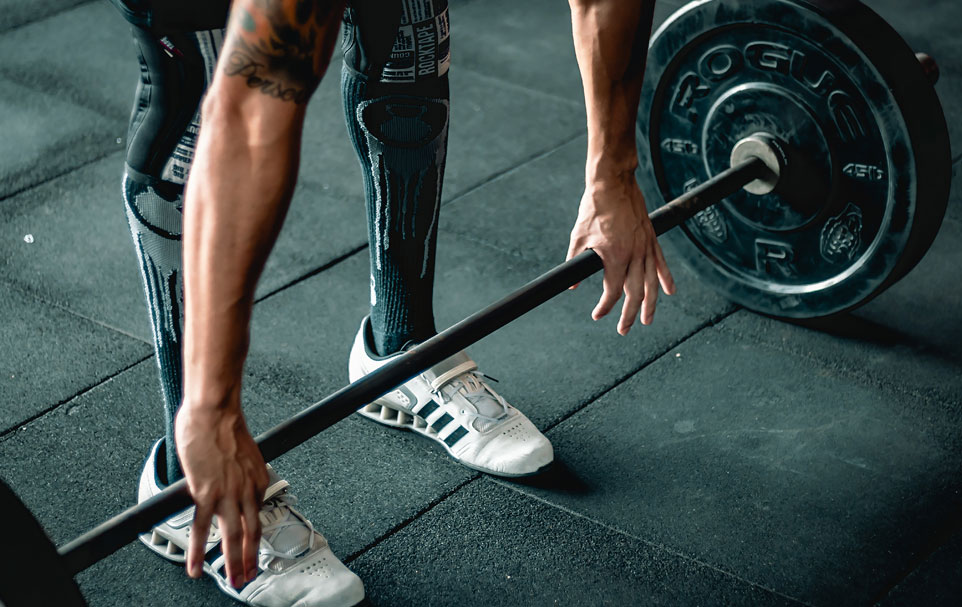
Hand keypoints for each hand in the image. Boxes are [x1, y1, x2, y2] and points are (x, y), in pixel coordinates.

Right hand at [174, 403, 268, 587]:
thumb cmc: (224, 425)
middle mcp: (247, 489)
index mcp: (258, 479)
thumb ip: (240, 472)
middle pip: (252, 533)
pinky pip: (203, 529)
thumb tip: (231, 481)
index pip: (258, 514)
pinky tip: (197, 567)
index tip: (253, 550)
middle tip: (248, 577)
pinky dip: (199, 552)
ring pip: (232, 536)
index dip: (256, 536)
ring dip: (233, 562)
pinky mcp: (206, 493)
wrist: (214, 412)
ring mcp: (228, 494)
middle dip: (251, 559)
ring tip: (232, 580)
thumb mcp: (244, 453)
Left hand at [566, 171, 674, 333]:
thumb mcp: (579, 237)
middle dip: (629, 314)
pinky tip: (669, 292)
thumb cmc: (594, 208)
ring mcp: (645, 246)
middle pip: (635, 292)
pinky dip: (666, 279)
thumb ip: (575, 263)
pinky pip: (661, 263)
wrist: (613, 183)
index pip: (613, 291)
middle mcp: (634, 254)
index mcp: (615, 256)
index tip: (597, 314)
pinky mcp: (651, 238)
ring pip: (651, 282)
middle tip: (623, 330)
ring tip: (647, 320)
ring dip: (650, 304)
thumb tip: (571, 286)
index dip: (605, 306)